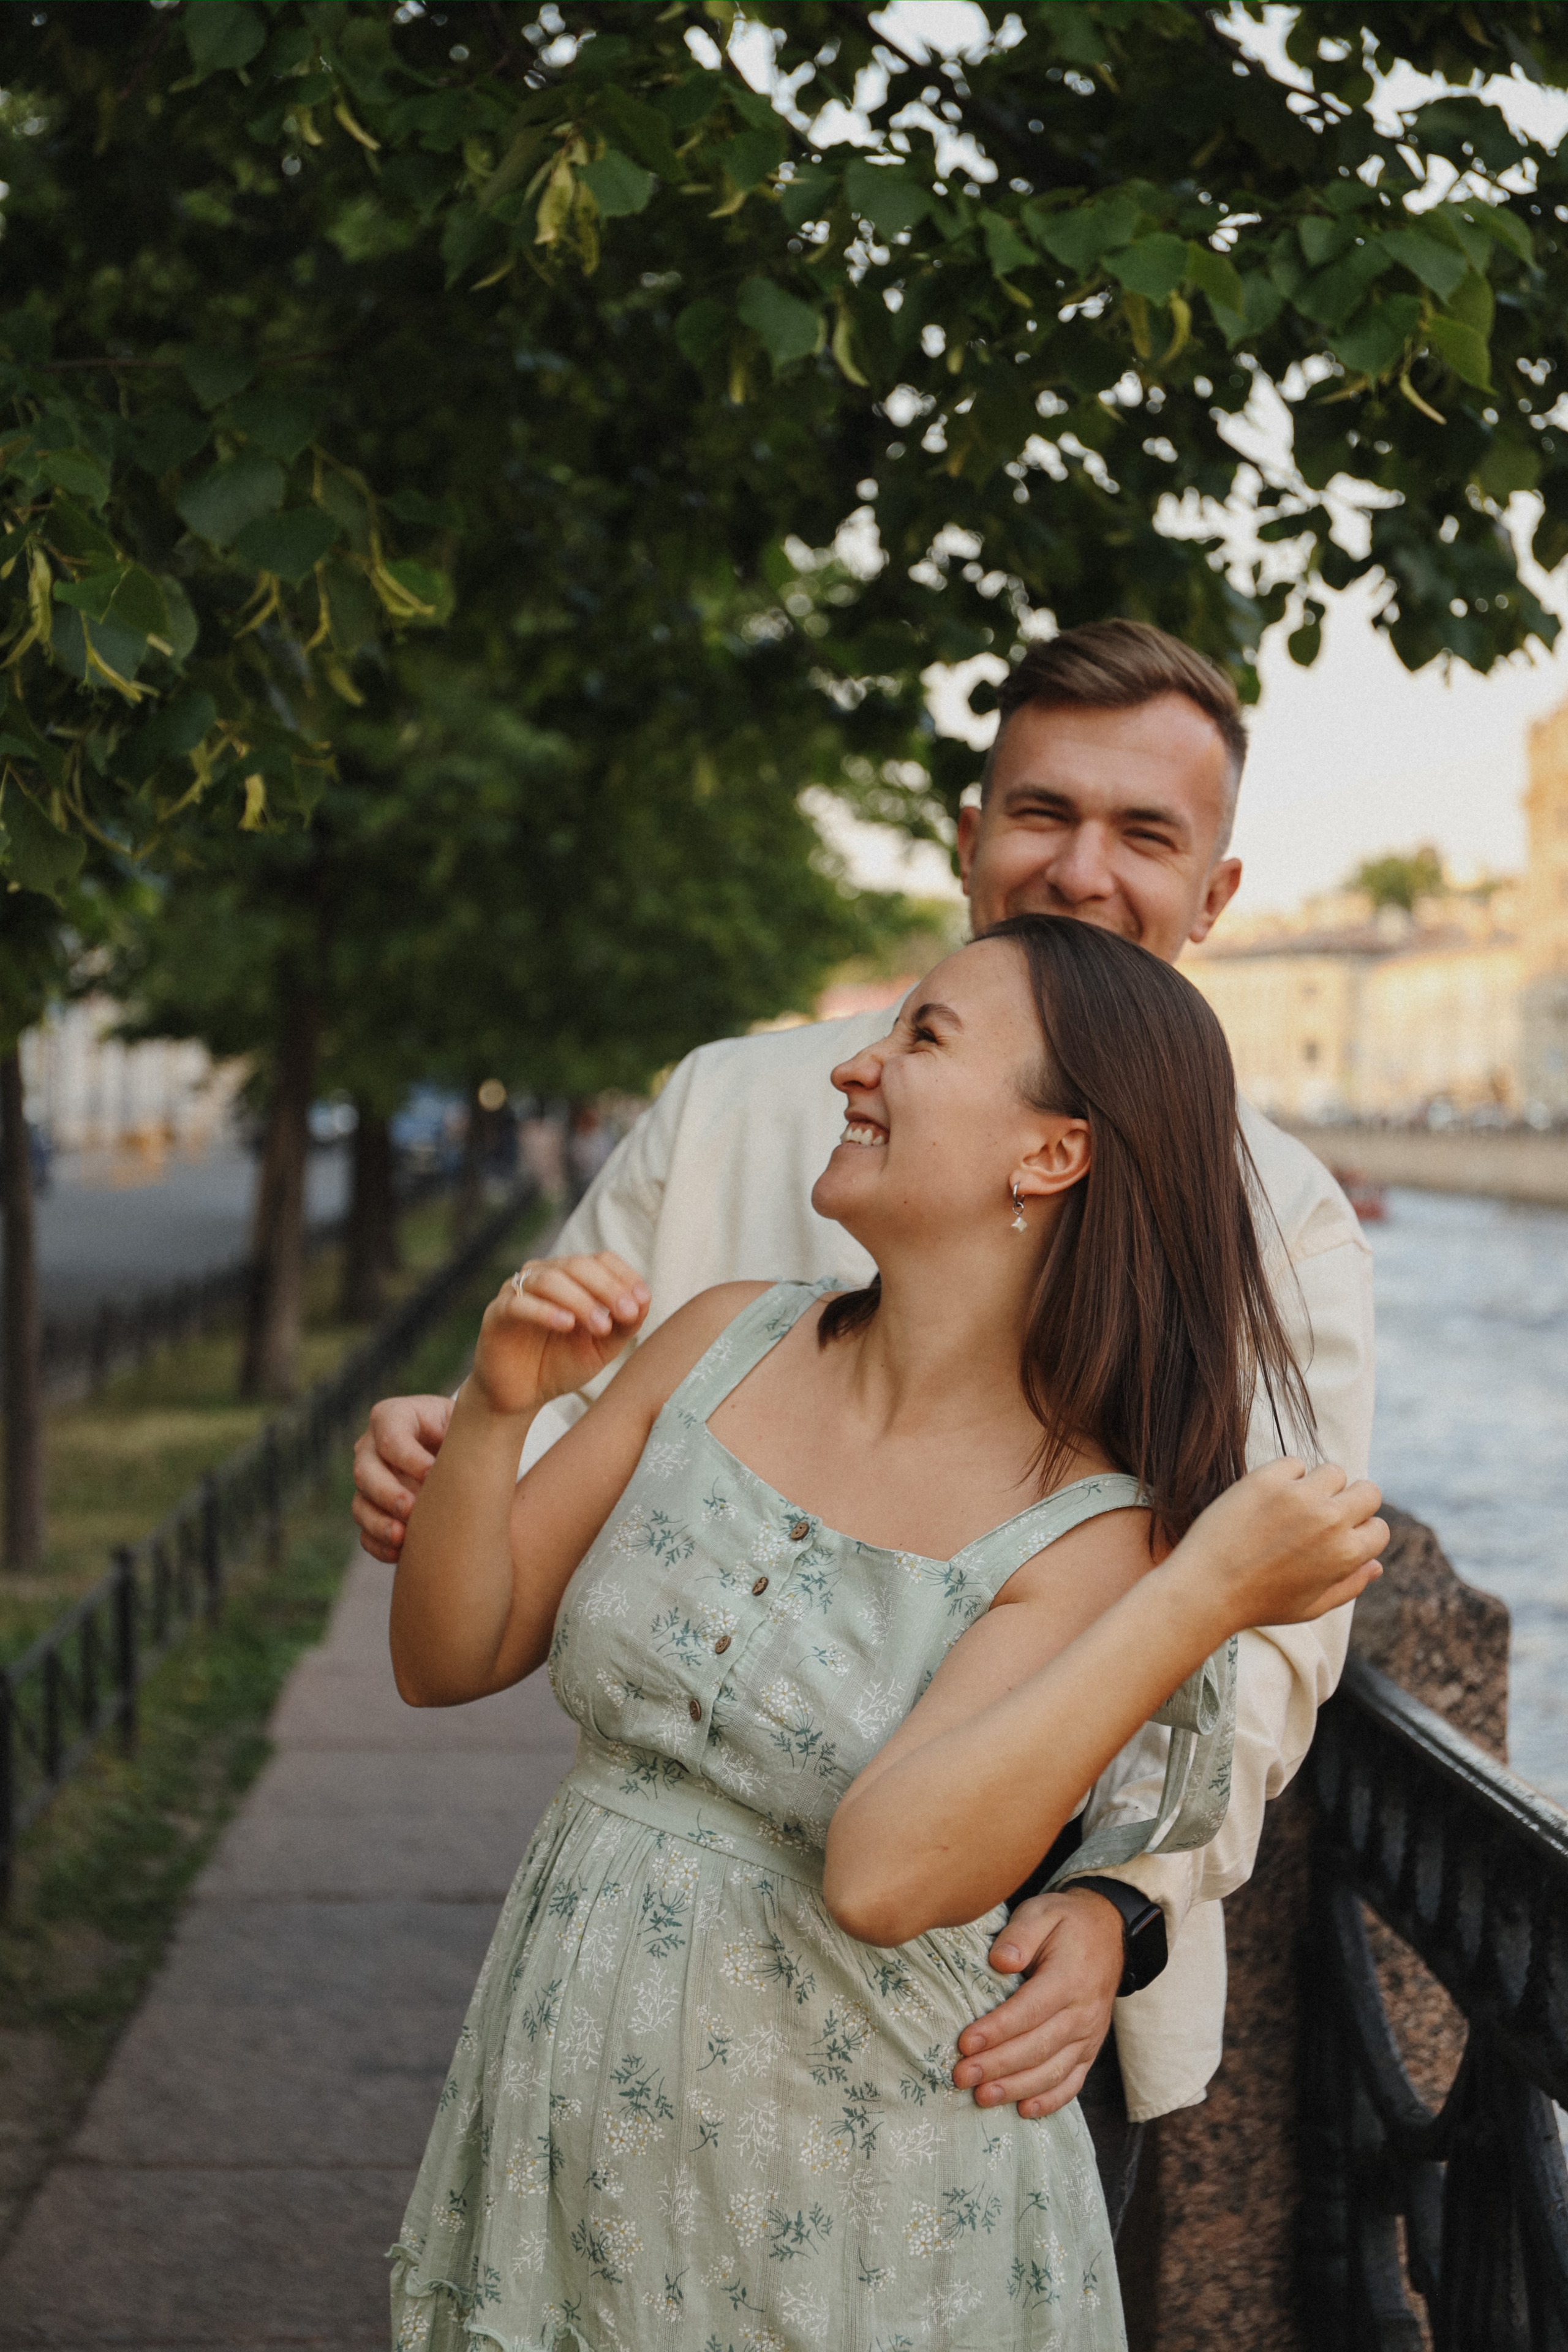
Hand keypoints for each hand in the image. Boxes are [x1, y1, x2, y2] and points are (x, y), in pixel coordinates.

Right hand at [352, 1394, 453, 1562]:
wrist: (466, 1457)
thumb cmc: (470, 1434)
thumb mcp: (469, 1423)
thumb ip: (468, 1428)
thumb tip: (467, 1453)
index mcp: (395, 1418)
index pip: (390, 1435)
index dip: (408, 1456)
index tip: (435, 1474)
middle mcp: (373, 1448)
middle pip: (365, 1470)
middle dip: (387, 1492)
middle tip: (412, 1509)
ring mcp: (370, 1482)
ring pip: (360, 1503)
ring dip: (379, 1522)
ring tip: (403, 1537)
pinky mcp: (373, 1511)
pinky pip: (365, 1532)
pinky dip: (379, 1544)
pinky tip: (400, 1553)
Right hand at [471, 1250, 649, 1417]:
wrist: (521, 1396)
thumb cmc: (561, 1365)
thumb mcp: (601, 1347)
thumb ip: (624, 1324)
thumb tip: (644, 1299)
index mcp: (571, 1279)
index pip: (601, 1260)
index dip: (623, 1276)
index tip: (642, 1301)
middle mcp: (544, 1276)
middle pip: (578, 1265)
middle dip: (607, 1288)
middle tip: (627, 1313)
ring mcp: (517, 1292)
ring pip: (550, 1279)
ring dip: (580, 1300)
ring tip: (600, 1325)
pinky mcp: (497, 1314)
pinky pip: (519, 1303)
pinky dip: (545, 1311)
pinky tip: (566, 1325)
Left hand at [951, 1887, 1123, 2118]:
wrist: (1109, 1932)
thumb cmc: (1065, 1922)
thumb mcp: (1042, 1911)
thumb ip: (1020, 1934)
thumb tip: (1000, 1962)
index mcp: (1069, 1978)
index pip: (1029, 2011)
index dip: (997, 2030)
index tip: (964, 2043)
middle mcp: (1083, 2012)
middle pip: (1038, 2047)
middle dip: (997, 2066)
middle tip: (961, 2076)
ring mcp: (1090, 2035)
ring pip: (1054, 2071)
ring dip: (1017, 2088)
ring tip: (982, 2097)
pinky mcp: (1090, 2048)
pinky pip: (1074, 2081)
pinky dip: (1051, 2100)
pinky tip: (1024, 2110)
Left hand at [1179, 1457, 1386, 1632]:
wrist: (1206, 1588)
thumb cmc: (1258, 1603)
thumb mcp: (1312, 1607)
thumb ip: (1350, 1586)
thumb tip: (1377, 1565)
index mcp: (1347, 1554)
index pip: (1379, 1528)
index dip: (1361, 1533)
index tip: (1339, 1537)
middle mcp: (1329, 1520)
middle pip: (1368, 1491)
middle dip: (1352, 1502)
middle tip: (1323, 1515)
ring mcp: (1299, 1496)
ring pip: (1334, 1472)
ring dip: (1320, 1486)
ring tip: (1293, 1507)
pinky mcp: (1268, 1478)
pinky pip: (1294, 1463)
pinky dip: (1286, 1476)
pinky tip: (1268, 1499)